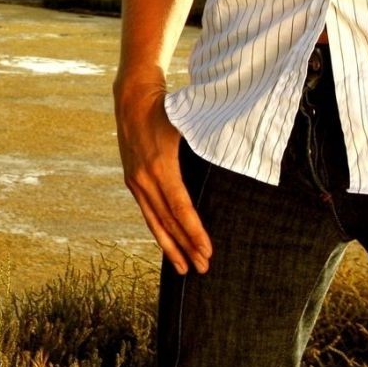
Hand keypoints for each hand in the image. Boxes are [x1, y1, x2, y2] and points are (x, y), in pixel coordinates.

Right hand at [115, 72, 211, 274]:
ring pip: (154, 222)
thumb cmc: (167, 109)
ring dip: (169, 247)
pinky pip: (147, 212)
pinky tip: (168, 244)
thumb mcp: (188, 125)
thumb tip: (235, 162)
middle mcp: (144, 178)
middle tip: (203, 268)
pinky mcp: (133, 180)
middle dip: (185, 247)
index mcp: (160, 166)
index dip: (194, 232)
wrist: (132, 97)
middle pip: (167, 222)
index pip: (180, 209)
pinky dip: (159, 231)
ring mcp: (135, 181)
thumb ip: (208, 145)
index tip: (208, 250)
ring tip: (183, 269)